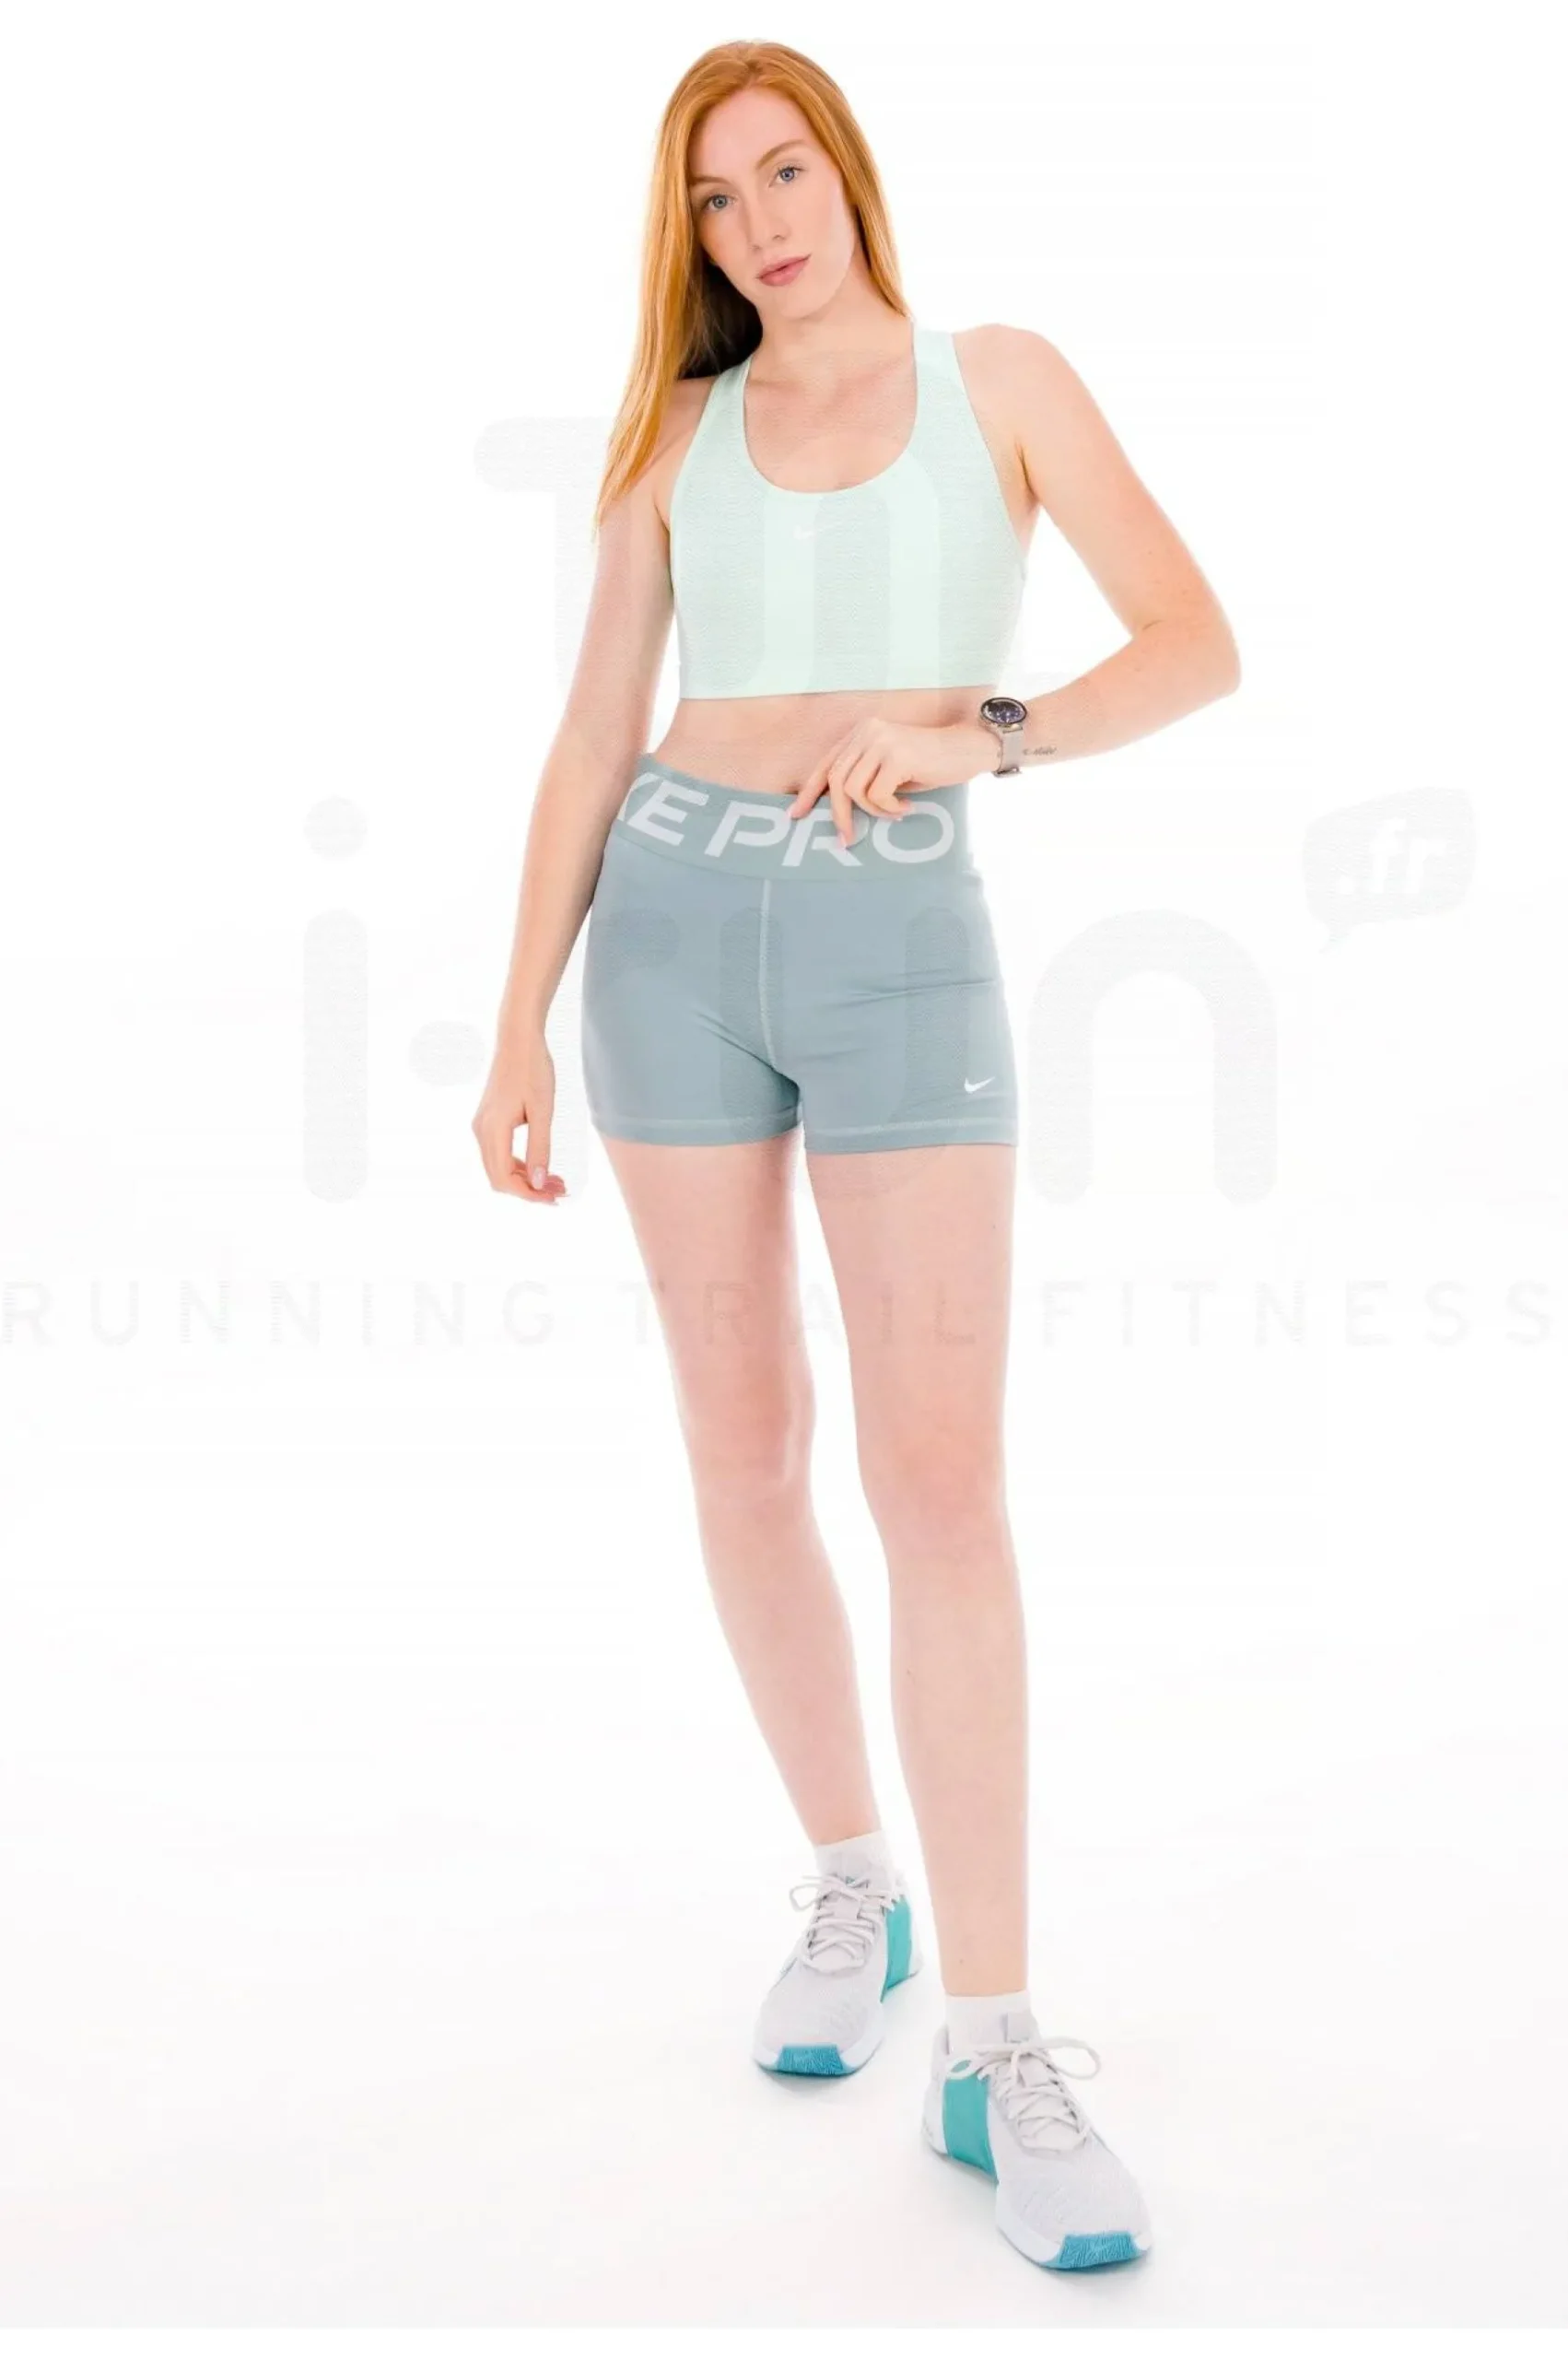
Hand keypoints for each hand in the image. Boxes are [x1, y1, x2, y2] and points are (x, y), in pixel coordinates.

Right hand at [472, 1033, 565, 1203]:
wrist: (518, 1039)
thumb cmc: (533, 1069)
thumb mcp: (543, 1111)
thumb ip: (540, 1149)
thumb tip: (538, 1183)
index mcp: (493, 1129)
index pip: (504, 1179)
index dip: (528, 1194)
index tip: (554, 1198)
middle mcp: (481, 1131)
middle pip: (499, 1178)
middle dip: (529, 1190)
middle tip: (561, 1192)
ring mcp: (483, 1126)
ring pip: (499, 1168)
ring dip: (525, 1179)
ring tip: (557, 1182)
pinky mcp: (489, 1121)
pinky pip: (500, 1154)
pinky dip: (520, 1165)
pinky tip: (542, 1166)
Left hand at [786, 720, 982, 843]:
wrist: (968, 748)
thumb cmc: (931, 763)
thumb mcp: (891, 767)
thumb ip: (865, 777)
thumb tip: (838, 809)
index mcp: (862, 732)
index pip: (827, 763)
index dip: (809, 790)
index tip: (796, 813)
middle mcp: (868, 732)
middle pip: (836, 780)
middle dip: (838, 814)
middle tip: (846, 838)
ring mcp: (882, 742)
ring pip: (854, 790)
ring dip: (873, 811)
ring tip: (894, 813)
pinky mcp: (897, 756)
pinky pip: (877, 796)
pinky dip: (889, 809)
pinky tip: (907, 807)